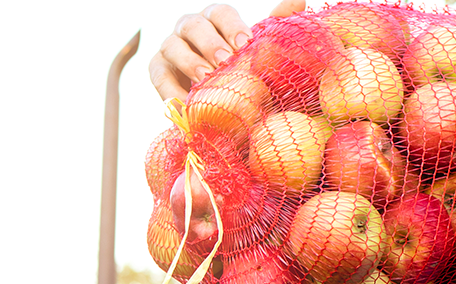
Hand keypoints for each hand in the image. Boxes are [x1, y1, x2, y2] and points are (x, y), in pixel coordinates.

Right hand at [149, 0, 305, 101]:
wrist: (218, 98)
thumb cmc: (240, 68)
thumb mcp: (258, 49)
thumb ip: (276, 25)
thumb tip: (298, 1)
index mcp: (215, 18)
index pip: (220, 12)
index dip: (232, 25)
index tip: (245, 44)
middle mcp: (189, 27)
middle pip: (193, 25)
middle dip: (208, 42)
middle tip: (224, 62)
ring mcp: (170, 47)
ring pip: (171, 46)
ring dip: (188, 62)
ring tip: (203, 79)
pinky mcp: (157, 70)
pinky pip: (159, 76)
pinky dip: (170, 90)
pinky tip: (185, 103)